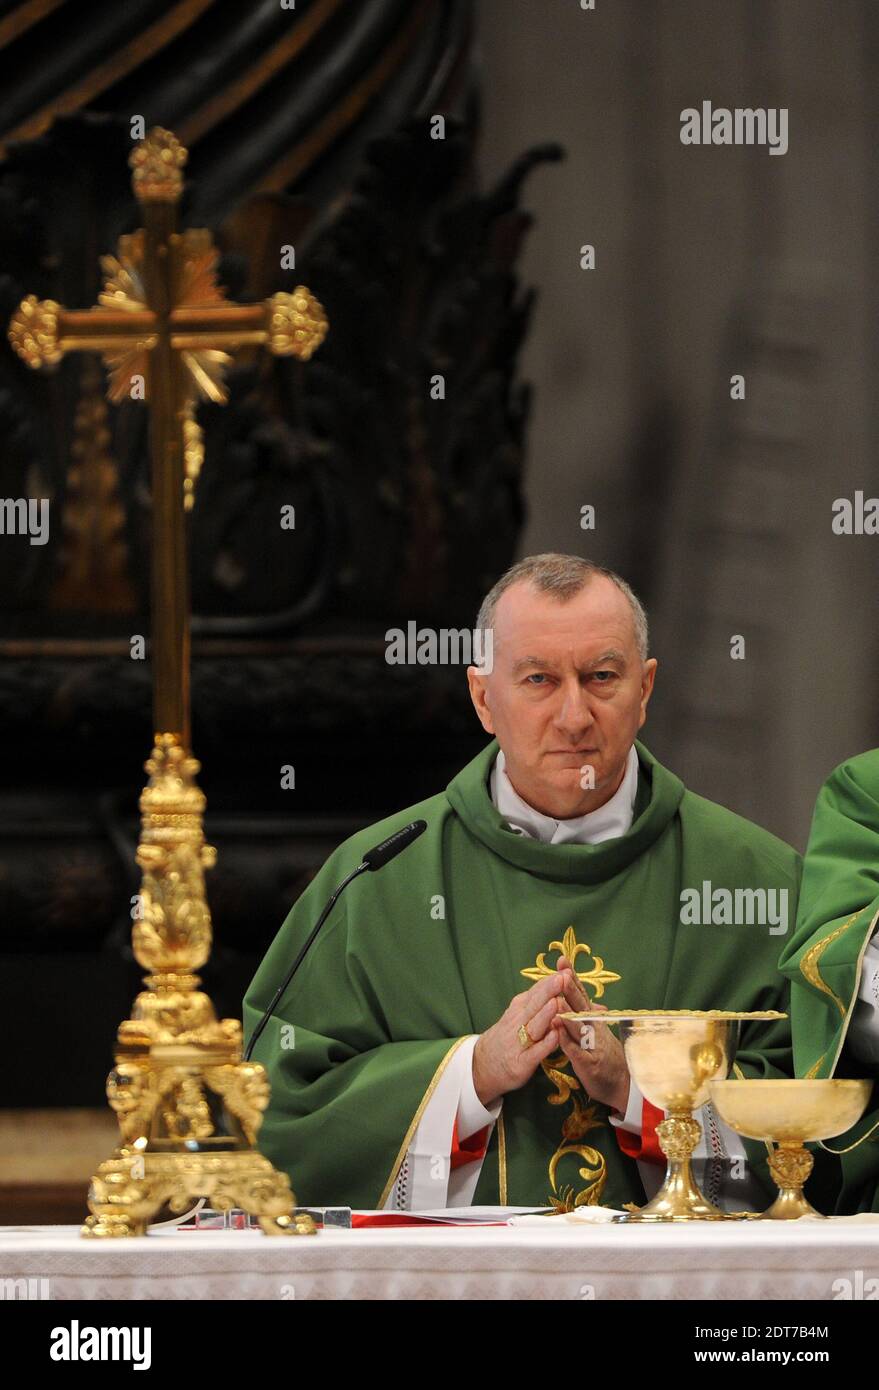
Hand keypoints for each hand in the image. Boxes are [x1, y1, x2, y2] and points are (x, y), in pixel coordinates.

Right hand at [472, 972, 568, 1106]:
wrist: (483, 1065)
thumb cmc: (507, 1037)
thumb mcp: (516, 1015)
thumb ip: (534, 1002)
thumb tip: (556, 981)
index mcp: (519, 1009)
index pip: (535, 992)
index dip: (550, 981)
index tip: (565, 969)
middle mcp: (518, 1022)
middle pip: (534, 1005)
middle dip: (549, 991)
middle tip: (563, 978)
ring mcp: (519, 1043)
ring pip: (534, 1026)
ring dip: (546, 1015)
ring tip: (558, 1002)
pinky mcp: (521, 1063)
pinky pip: (535, 1052)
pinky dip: (545, 1044)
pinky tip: (556, 1037)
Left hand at [553, 955, 629, 1113]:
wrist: (621, 1084)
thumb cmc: (603, 1054)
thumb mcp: (596, 1030)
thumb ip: (588, 1012)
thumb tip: (584, 994)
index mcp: (593, 1019)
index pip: (581, 994)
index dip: (572, 977)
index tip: (562, 959)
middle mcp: (594, 1028)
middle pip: (580, 1004)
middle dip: (570, 988)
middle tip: (560, 972)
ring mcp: (592, 1045)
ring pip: (578, 1025)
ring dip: (567, 1012)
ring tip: (556, 999)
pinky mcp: (589, 1063)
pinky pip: (577, 1050)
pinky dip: (567, 1039)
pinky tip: (557, 1030)